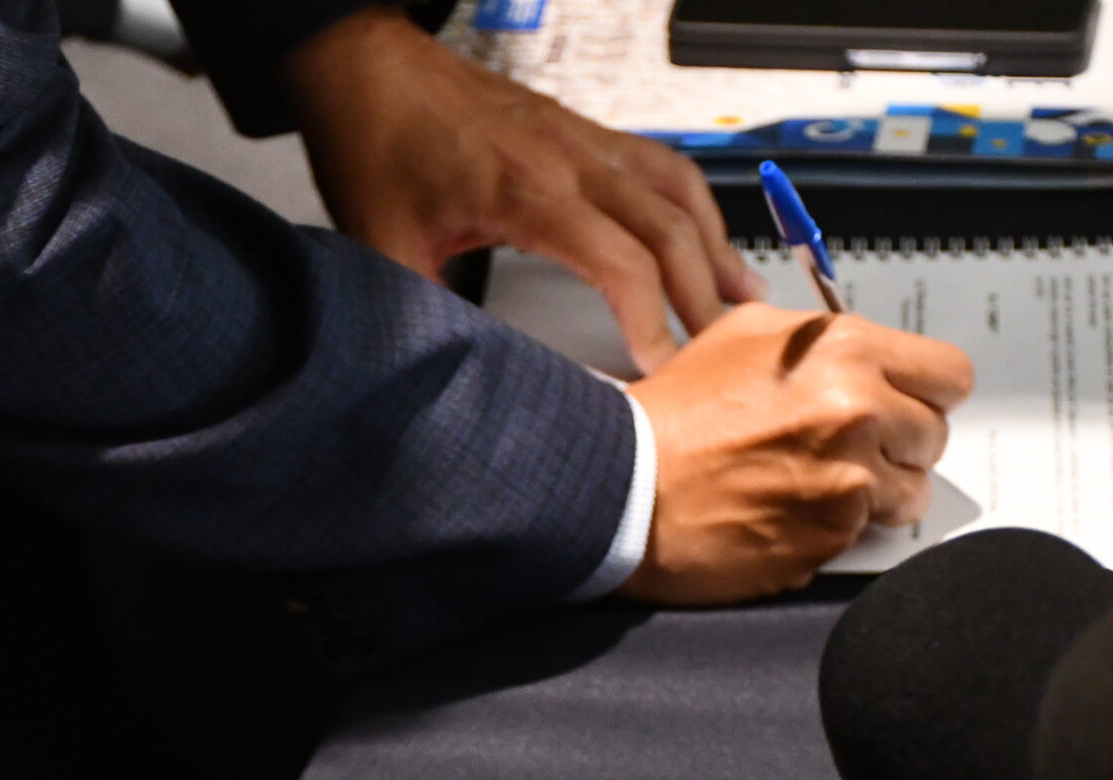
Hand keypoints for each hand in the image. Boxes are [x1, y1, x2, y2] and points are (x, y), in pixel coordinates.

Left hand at [280, 6, 760, 372]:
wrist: (369, 70)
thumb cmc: (377, 144)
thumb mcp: (383, 247)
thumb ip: (424, 316)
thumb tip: (455, 378)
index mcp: (527, 190)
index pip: (620, 262)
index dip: (652, 320)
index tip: (664, 368)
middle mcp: (569, 159)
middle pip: (669, 228)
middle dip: (705, 296)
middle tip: (725, 353)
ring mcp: (584, 139)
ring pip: (679, 190)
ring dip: (717, 246)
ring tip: (743, 299)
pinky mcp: (584, 130)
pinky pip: (662, 165)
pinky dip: (695, 207)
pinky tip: (705, 238)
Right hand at [622, 303, 974, 605]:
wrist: (626, 488)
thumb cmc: (675, 416)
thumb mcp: (745, 335)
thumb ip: (821, 337)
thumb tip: (864, 352)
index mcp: (845, 351)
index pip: (950, 374)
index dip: (927, 392)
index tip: (907, 404)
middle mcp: (857, 411)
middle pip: (935, 434)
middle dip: (900, 443)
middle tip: (850, 448)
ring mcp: (849, 479)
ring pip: (912, 492)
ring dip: (879, 493)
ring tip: (819, 484)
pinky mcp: (832, 534)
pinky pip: (867, 533)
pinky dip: (838, 527)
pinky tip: (792, 511)